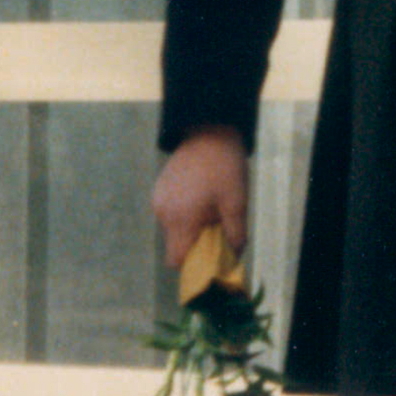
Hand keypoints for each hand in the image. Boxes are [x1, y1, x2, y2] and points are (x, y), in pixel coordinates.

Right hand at [151, 126, 248, 269]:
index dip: (193, 264)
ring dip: (190, 226)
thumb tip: (232, 256)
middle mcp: (163, 213)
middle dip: (195, 243)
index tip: (211, 255)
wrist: (209, 132)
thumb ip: (234, 233)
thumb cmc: (225, 168)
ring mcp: (158, 200)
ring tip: (210, 207)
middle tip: (216, 227)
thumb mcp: (237, 202)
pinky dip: (184, 213)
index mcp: (181, 219)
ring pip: (173, 229)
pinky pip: (170, 213)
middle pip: (175, 245)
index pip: (176, 260)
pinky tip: (200, 196)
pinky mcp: (159, 190)